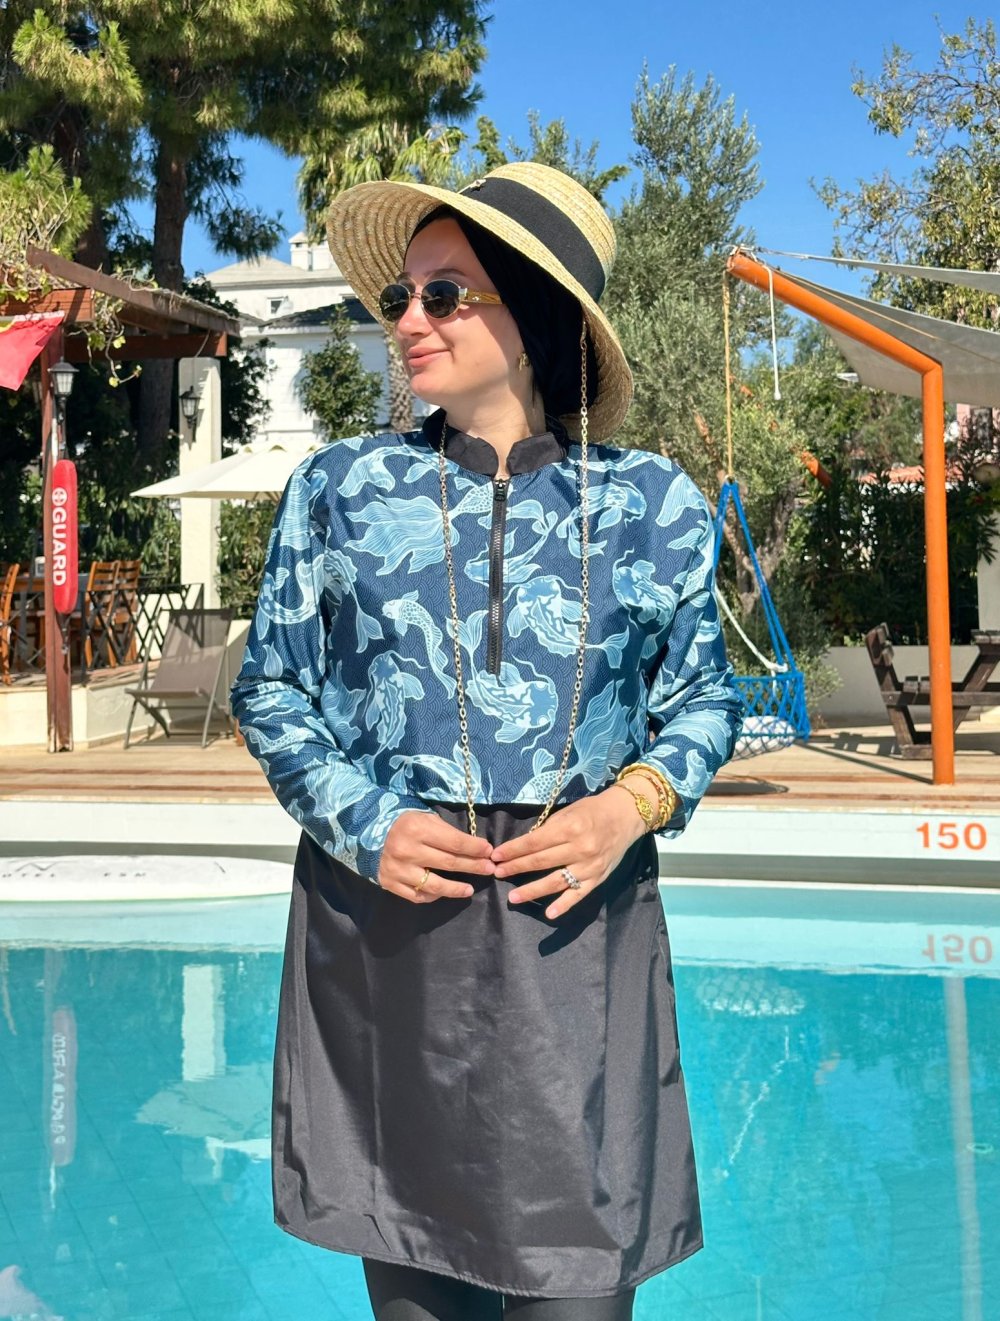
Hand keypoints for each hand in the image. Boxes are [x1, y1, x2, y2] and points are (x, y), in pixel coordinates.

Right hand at [378, 810, 494, 902]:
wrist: (371, 835)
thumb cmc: (407, 825)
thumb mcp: (427, 820)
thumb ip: (448, 834)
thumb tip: (476, 849)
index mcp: (418, 829)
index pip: (454, 843)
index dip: (475, 848)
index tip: (489, 852)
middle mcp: (407, 851)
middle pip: (449, 863)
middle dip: (473, 867)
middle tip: (489, 870)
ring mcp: (398, 870)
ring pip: (435, 886)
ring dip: (456, 889)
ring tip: (469, 890)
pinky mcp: (391, 884)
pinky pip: (418, 896)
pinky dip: (433, 896)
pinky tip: (443, 893)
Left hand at [491, 787, 647, 919]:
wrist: (626, 816)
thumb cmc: (593, 810)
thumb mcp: (569, 812)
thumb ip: (549, 829)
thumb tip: (525, 845)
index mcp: (570, 827)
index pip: (535, 842)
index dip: (514, 850)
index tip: (496, 856)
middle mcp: (580, 848)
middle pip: (541, 861)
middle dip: (516, 868)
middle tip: (497, 874)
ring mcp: (589, 866)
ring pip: (556, 881)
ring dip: (532, 891)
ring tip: (513, 898)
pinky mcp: (598, 878)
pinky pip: (578, 894)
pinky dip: (564, 905)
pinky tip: (549, 913)